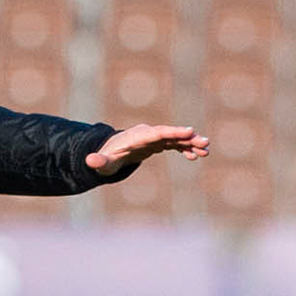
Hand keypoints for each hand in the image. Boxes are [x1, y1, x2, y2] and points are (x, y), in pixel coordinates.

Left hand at [86, 124, 210, 175]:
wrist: (108, 153)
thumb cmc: (106, 158)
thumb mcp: (102, 163)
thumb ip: (98, 162)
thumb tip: (89, 161)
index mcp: (137, 137)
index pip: (158, 133)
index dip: (173, 132)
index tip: (190, 131)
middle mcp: (148, 134)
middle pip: (170, 134)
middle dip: (188, 137)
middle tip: (205, 142)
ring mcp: (154, 138)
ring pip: (175, 139)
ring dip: (191, 144)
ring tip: (206, 150)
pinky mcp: (158, 144)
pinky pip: (174, 144)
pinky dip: (185, 149)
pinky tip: (196, 156)